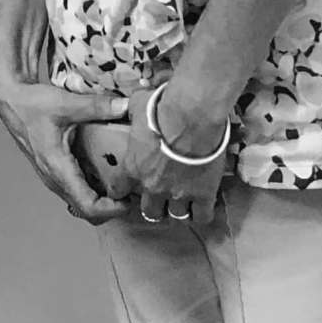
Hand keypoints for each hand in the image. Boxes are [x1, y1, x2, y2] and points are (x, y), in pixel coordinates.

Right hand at [0, 72, 130, 222]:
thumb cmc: (31, 104)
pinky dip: (94, 188)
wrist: (10, 101)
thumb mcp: (65, 103)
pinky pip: (77, 190)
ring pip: (81, 202)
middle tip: (132, 192)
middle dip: (112, 208)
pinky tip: (107, 170)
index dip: (112, 210)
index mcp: (57, 168)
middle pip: (87, 211)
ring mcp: (53, 177)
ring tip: (124, 183)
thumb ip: (96, 106)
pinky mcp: (54, 171)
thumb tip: (125, 107)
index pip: (87, 206)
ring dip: (103, 199)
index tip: (130, 198)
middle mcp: (54, 178)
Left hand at [123, 84, 229, 227]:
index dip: (121, 191)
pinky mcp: (203, 195)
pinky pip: (202, 217)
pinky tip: (202, 207)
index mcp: (133, 167)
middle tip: (160, 198)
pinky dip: (201, 214)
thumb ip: (132, 112)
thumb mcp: (137, 106)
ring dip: (177, 211)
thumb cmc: (161, 109)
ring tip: (182, 204)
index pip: (118, 189)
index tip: (125, 189)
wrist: (191, 116)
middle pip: (150, 211)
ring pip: (176, 217)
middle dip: (154, 206)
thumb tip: (130, 106)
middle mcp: (153, 186)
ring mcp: (179, 193)